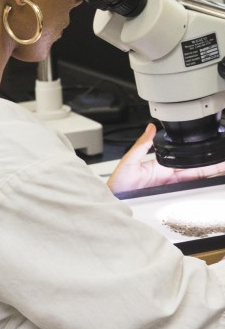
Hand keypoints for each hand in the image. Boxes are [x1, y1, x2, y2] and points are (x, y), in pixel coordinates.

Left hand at [107, 122, 224, 193]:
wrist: (114, 201)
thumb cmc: (119, 184)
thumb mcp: (129, 161)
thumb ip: (142, 145)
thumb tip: (150, 127)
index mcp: (161, 167)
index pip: (185, 160)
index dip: (200, 156)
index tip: (212, 150)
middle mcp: (168, 178)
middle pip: (196, 171)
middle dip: (213, 166)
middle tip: (223, 162)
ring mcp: (171, 190)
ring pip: (196, 182)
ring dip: (211, 176)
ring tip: (222, 170)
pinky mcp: (171, 201)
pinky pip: (189, 195)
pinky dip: (202, 191)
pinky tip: (212, 186)